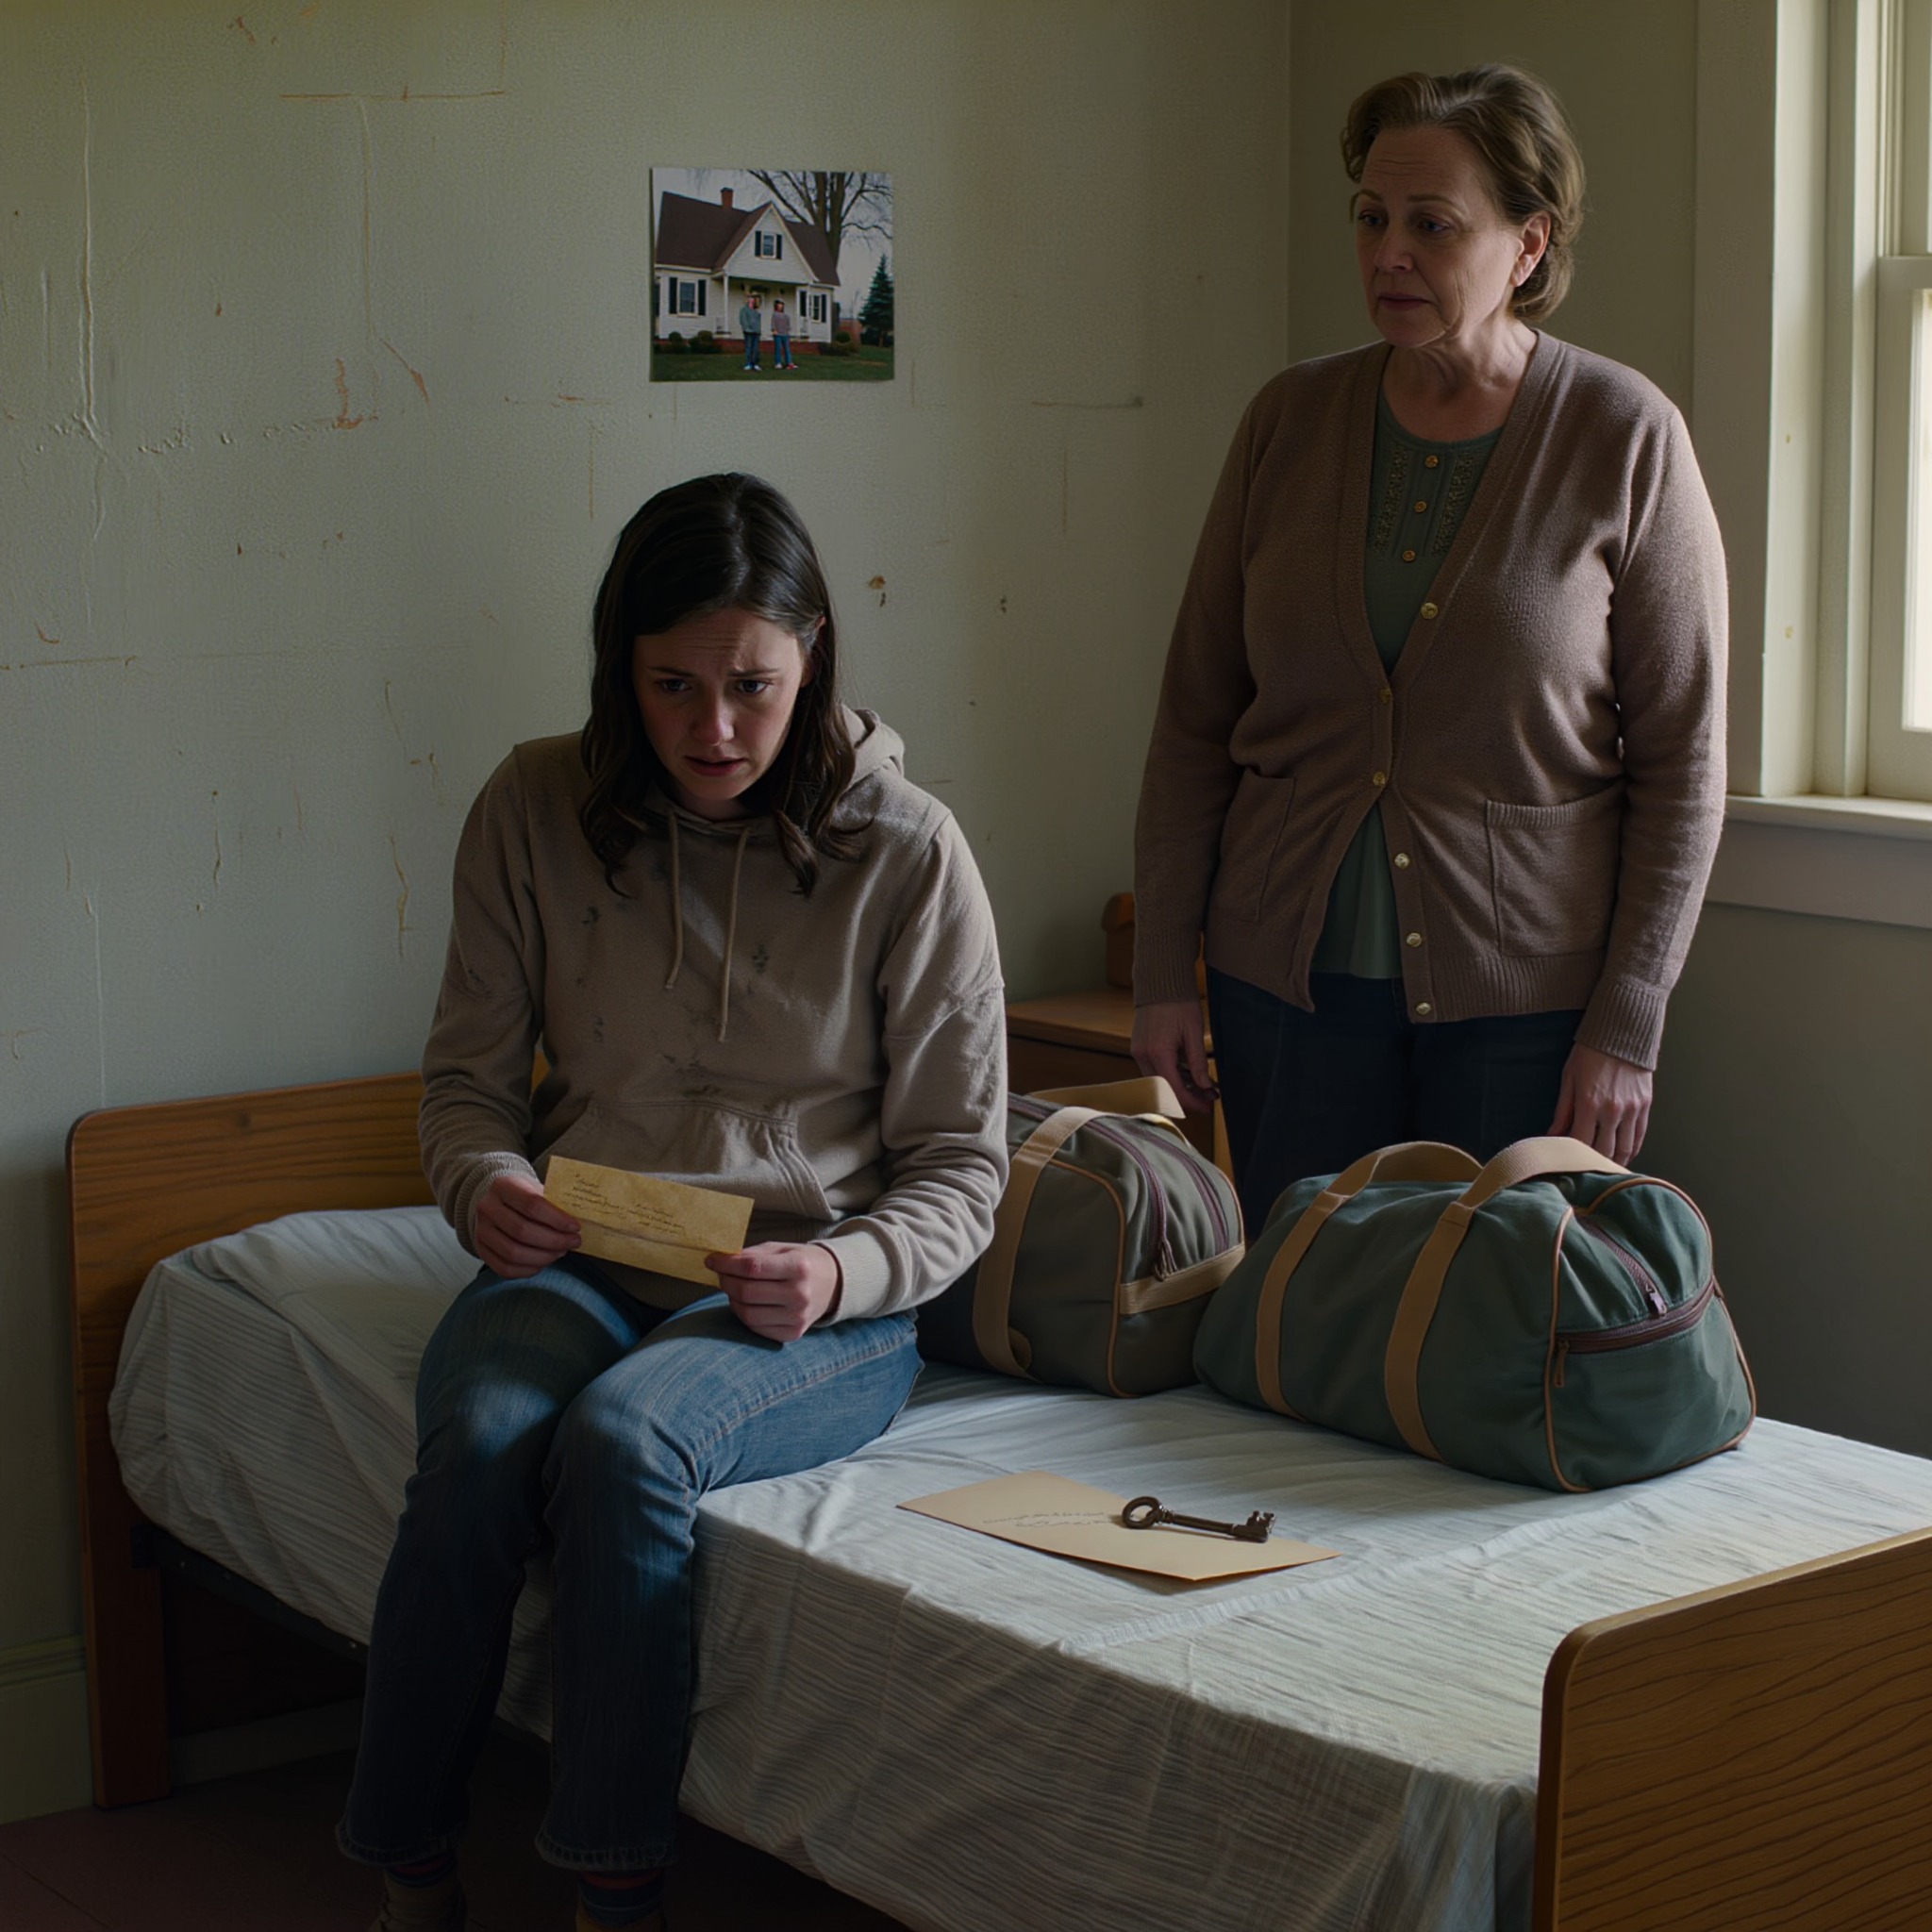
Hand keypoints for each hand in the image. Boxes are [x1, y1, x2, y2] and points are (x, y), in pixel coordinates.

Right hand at [474, 1171, 579, 1277]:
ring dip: (543, 1257)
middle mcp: (487, 1208)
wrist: (496, 1200)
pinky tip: (544, 1261)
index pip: (532, 1204)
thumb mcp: (537, 1188)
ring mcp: (481, 1231)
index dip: (557, 1219)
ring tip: (561, 1251)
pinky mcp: (481, 1250)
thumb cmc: (524, 1195)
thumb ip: (555, 1203)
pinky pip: (505, 1268)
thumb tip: (581, 1222)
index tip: (576, 1227)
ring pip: (513, 1253)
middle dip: (554, 1240)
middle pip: (522, 1231)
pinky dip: (529, 1269)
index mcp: (503, 1186)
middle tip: (573, 1242)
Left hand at [708, 1241, 842, 1342]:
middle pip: (746, 1292)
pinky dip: (744, 1315)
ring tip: (734, 1288)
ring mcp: (797, 1318)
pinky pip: (756, 1328)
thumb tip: (721, 1260)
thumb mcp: (783, 1249)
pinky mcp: (793, 1334)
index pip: (751, 1267)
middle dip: (726, 1281)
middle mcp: (800, 1295)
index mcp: (798, 1267)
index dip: (726, 1264)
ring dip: (732, 1299)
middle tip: (721, 1274)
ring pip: (747, 1314)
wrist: (833, 1284)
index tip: (712, 1260)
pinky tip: (747, 1303)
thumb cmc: (803, 1262)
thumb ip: (753, 1254)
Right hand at [1131, 998, 1217, 1116]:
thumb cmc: (1179, 1002)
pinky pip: (1154, 1070)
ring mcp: (1138, 1051)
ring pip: (1159, 1082)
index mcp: (1158, 1052)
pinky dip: (1171, 1075)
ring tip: (1203, 1086)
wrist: (1160, 980)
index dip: (1193, 1101)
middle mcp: (1143, 1055)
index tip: (1209, 1106)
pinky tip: (1188, 1075)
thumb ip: (1198, 1063)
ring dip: (1180, 1087)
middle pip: (1164, 1090)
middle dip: (1187, 1097)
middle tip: (1209, 1099)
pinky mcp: (1139, 1047)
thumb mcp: (1194, 1032)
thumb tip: (1206, 1087)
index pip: (1175, 1089)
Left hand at [1550, 1044, 1652, 1165]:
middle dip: (1593, 1165)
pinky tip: (1622, 1155)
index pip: (1580, 1142)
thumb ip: (1562, 1110)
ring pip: (1625, 1148)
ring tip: (1604, 1169)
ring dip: (1614, 1162)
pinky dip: (1631, 1149)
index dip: (1573, 1156)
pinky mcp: (1645, 1105)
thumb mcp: (1569, 1079)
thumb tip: (1553, 1135)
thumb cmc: (1590, 1054)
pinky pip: (1639, 1136)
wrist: (1622, 1033)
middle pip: (1604, 1151)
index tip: (1566, 1161)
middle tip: (1585, 1171)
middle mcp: (1613, 1110)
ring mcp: (1632, 1109)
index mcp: (1589, 1103)